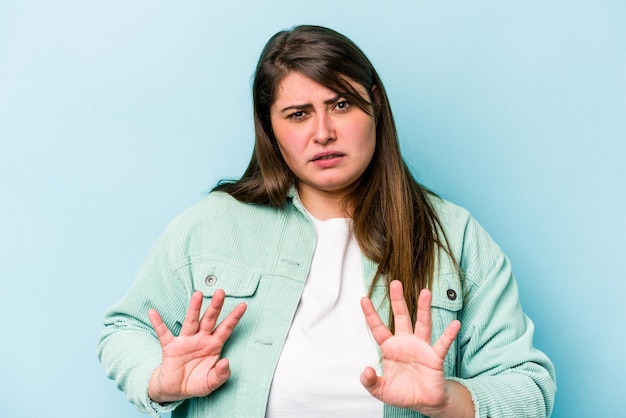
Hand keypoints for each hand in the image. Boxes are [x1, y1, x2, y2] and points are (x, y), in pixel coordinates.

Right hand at [147, 290, 246, 402]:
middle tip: (221, 292)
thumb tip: (226, 362)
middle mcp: (200, 339)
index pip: (226, 329)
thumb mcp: (211, 382)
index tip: (243, 305)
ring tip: (198, 294)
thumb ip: (221, 374)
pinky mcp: (170, 347)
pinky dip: (158, 323)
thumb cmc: (196, 382)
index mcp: (213, 345)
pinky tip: (153, 312)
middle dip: (216, 307)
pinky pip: (164, 333)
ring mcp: (185, 341)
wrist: (175, 390)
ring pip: (191, 321)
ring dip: (194, 308)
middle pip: (209, 319)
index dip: (234, 318)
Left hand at [360, 280, 470, 417]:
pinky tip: (455, 324)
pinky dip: (449, 334)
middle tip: (395, 283)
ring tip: (425, 292)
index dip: (371, 314)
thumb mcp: (380, 389)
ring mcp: (421, 348)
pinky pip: (442, 344)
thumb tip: (366, 370)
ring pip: (422, 324)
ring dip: (424, 309)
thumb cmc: (402, 392)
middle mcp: (405, 342)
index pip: (378, 328)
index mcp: (390, 348)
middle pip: (401, 317)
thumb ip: (370, 381)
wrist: (424, 402)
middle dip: (397, 300)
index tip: (363, 298)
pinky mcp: (435, 357)